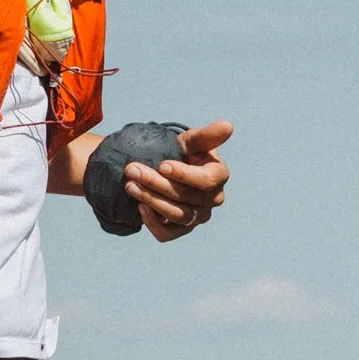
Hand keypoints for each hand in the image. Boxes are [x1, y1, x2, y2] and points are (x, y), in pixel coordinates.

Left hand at [125, 119, 231, 242]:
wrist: (165, 170)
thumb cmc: (182, 152)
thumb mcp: (191, 141)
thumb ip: (206, 136)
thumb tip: (228, 126)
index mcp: (219, 176)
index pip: (206, 180)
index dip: (184, 175)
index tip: (162, 164)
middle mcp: (212, 200)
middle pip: (186, 197)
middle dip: (157, 182)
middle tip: (132, 169)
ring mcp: (197, 217)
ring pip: (176, 215)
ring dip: (151, 199)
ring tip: (130, 185)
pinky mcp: (180, 230)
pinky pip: (167, 234)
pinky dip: (152, 222)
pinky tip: (139, 206)